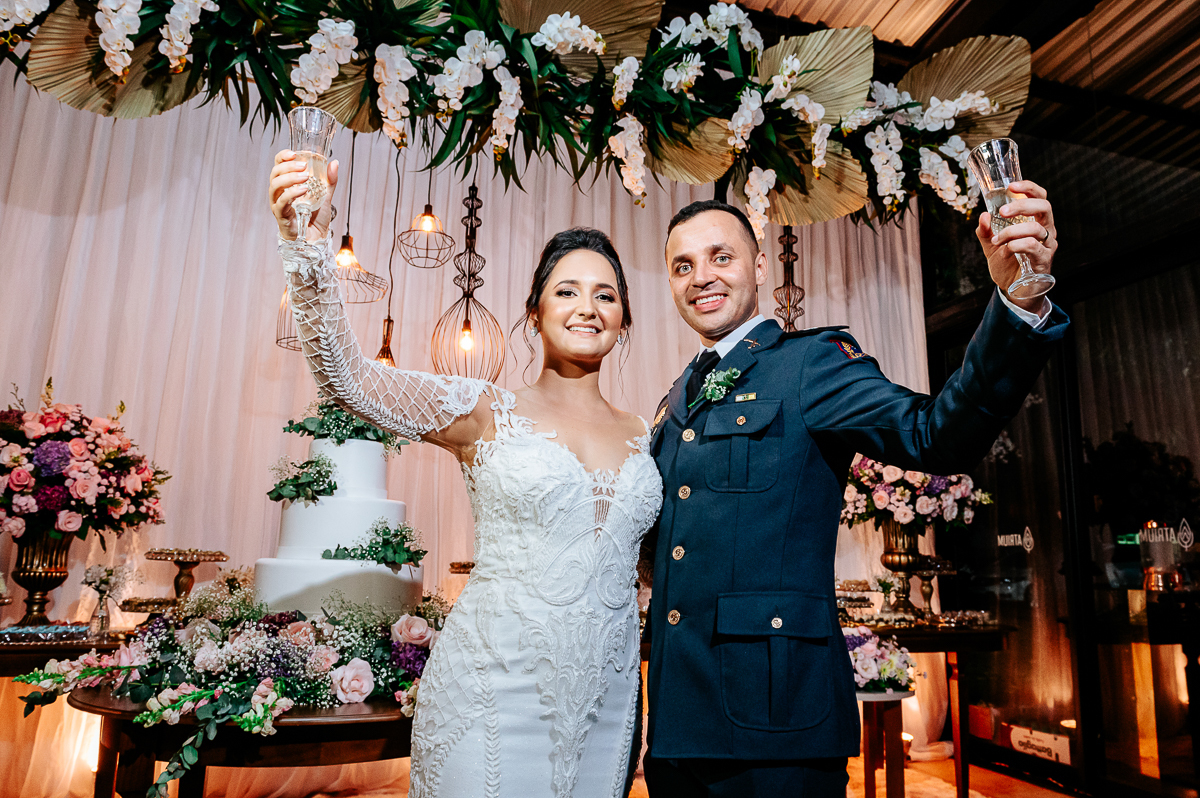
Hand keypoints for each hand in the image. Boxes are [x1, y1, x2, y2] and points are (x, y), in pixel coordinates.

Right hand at [268, 150, 338, 241]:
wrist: (316, 239)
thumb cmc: (315, 218)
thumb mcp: (325, 196)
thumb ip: (329, 181)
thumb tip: (335, 163)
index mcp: (286, 185)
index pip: (278, 165)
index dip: (282, 157)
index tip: (293, 153)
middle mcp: (279, 193)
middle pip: (274, 174)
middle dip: (288, 166)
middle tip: (303, 166)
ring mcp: (278, 204)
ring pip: (275, 186)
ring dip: (289, 178)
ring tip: (305, 178)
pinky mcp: (280, 216)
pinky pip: (281, 202)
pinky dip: (291, 194)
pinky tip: (303, 190)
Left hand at [974, 180, 1056, 312]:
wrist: (1013, 289)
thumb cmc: (1007, 263)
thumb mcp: (990, 245)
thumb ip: (985, 231)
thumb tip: (983, 216)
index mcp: (1035, 220)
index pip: (1040, 197)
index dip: (1029, 187)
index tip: (1011, 186)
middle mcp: (1046, 229)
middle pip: (1044, 207)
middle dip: (1022, 206)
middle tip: (1003, 213)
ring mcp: (1047, 244)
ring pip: (1036, 228)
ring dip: (1012, 231)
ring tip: (997, 240)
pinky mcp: (1044, 259)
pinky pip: (1033, 246)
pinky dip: (1017, 245)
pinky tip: (1006, 249)